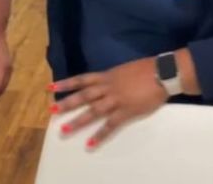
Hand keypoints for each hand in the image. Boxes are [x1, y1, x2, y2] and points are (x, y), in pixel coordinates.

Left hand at [50, 56, 168, 148]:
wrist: (162, 73)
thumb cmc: (145, 69)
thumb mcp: (123, 70)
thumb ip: (112, 78)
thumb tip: (105, 81)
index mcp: (106, 76)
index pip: (81, 79)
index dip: (65, 83)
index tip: (50, 88)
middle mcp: (107, 87)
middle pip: (83, 96)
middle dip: (67, 103)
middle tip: (51, 110)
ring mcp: (116, 100)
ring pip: (93, 111)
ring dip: (78, 121)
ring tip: (64, 130)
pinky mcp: (127, 111)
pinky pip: (111, 125)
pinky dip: (100, 134)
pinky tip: (90, 143)